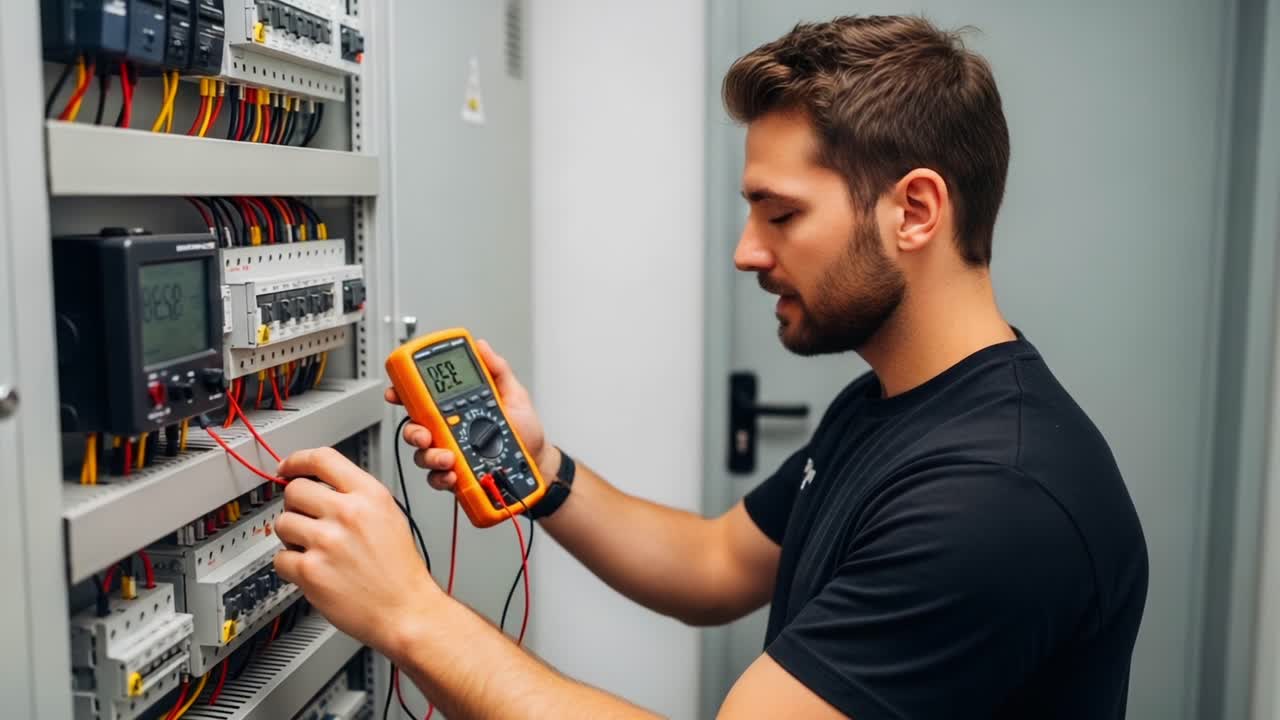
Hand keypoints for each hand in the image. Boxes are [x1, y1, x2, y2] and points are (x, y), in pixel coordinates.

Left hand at [273, 447, 438, 654]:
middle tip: (307, 521)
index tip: (287, 467)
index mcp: (370, 495)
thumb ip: (356, 496)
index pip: (322, 459)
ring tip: (314, 550)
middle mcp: (348, 513)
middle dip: (296, 506)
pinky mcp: (311, 570)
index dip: (297, 460)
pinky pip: (280, 558)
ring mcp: (327, 541)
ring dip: (292, 537)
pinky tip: (313, 571)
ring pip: (282, 523)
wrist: (406, 610)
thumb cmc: (400, 570)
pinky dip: (291, 567)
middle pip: (294, 490)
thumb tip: (319, 486)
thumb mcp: (389, 516)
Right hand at [384, 339, 556, 491]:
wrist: (538, 462)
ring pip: (423, 455)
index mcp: (456, 408)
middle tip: (425, 434)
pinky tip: (453, 475)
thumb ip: (497, 371)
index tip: (396, 392)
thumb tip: (482, 347)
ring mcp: (449, 453)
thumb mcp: (514, 395)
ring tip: (449, 457)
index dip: (404, 393)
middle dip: (413, 432)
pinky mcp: (456, 476)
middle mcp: (448, 431)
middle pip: (414, 428)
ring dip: (430, 457)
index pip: (423, 399)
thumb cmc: (525, 431)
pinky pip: (437, 478)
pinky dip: (441, 478)